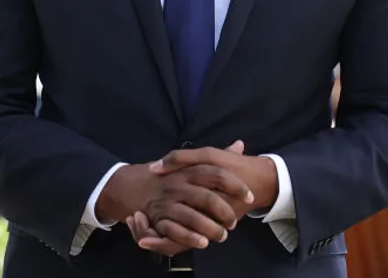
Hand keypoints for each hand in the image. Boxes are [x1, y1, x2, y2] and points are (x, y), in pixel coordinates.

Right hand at [126, 141, 276, 255]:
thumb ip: (217, 157)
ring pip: (193, 216)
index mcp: (190, 169)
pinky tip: (204, 242)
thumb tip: (240, 145)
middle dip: (225, 212)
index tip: (250, 196)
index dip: (236, 186)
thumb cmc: (173, 176)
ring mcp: (168, 200)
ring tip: (223, 236)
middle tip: (234, 223)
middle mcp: (179, 183)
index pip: (217, 174)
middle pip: (207, 198)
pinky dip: (191, 238)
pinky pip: (176, 230)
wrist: (137, 186)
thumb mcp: (192, 163)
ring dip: (211, 229)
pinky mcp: (159, 217)